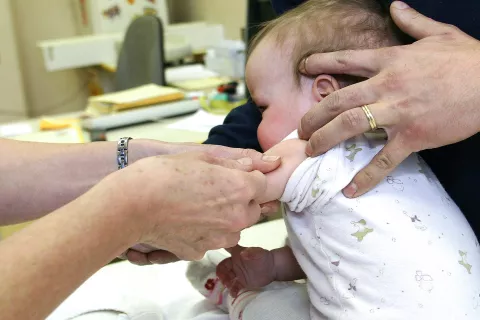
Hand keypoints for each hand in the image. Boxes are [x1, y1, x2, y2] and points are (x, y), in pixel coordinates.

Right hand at [106, 151, 279, 260]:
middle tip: (215, 189)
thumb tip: (261, 164)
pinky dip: (204, 232)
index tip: (234, 175)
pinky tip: (185, 220)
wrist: (132, 204)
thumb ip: (235, 162)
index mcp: (241, 189)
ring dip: (226, 218)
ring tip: (198, 205)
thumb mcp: (201, 157)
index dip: (249, 178)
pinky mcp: (200, 251)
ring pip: (234, 228)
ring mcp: (219, 238)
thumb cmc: (164, 174)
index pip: (264, 185)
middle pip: (253, 209)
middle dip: (242, 200)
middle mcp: (237, 217)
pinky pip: (212, 240)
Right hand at [217, 246, 275, 296]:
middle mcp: (234, 263)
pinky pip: (234, 286)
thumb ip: (250, 253)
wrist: (273, 268)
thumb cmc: (264, 257)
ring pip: (227, 277)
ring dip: (225, 282)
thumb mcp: (259, 253)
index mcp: (236, 254)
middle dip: (221, 273)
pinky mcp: (242, 282)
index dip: (218, 249)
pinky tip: (234, 294)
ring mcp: (237, 273)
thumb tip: (242, 254)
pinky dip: (233, 290)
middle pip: (223, 267)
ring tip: (229, 286)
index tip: (213, 253)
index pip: (226, 249)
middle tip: (224, 279)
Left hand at [297, 1, 479, 196]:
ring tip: (310, 150)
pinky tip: (350, 190)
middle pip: (338, 100)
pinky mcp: (412, 137)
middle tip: (300, 129)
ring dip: (325, 139)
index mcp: (390, 61)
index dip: (320, 63)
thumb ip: (412, 22)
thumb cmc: (467, 58)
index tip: (302, 68)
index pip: (346, 60)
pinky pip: (383, 160)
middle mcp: (386, 86)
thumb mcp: (438, 34)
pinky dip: (366, 177)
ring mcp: (397, 113)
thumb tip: (396, 5)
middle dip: (314, 115)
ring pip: (350, 126)